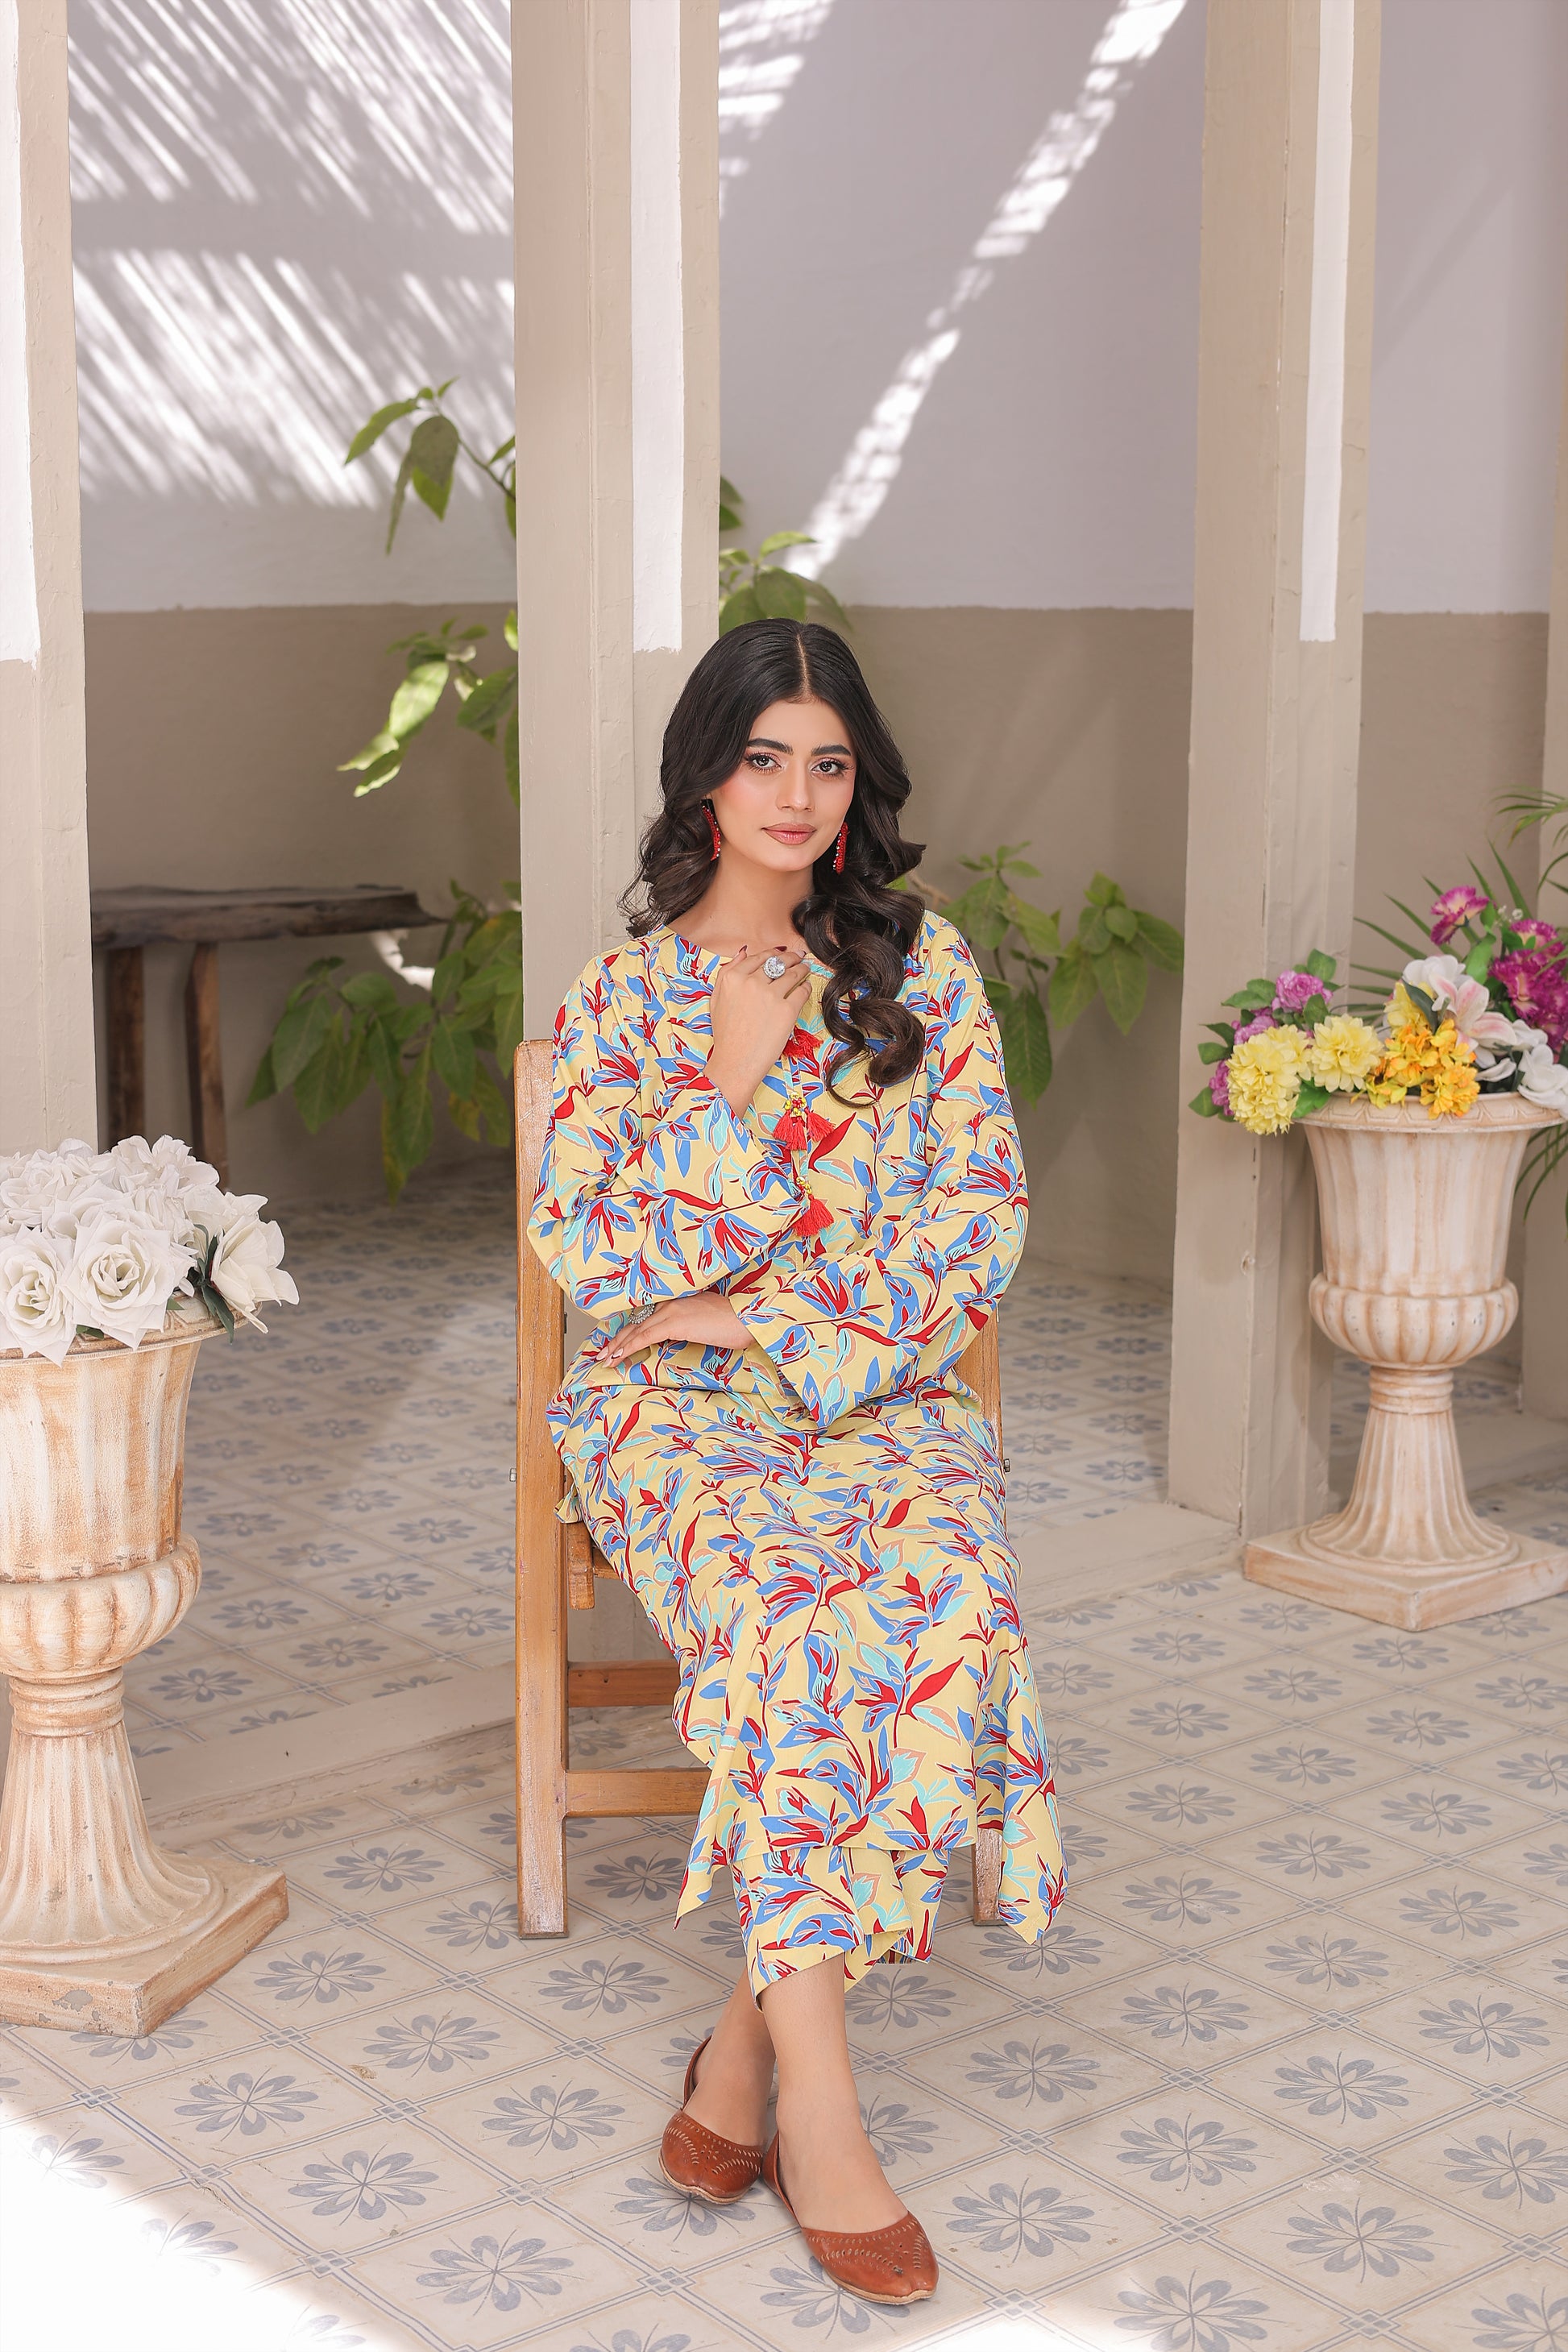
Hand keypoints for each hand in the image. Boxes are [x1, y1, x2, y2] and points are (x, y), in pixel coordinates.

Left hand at [594, 1292, 749, 1364]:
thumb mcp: (708, 1320)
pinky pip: (644, 1337)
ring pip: (636, 1330)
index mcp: (678, 1300)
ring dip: (618, 1346)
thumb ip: (692, 1323)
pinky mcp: (674, 1324)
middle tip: (604, 1351)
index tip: (618, 1341)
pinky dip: (628, 1348)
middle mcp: (671, 1303)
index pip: (647, 1316)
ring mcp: (671, 1312)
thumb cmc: (736, 1321)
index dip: (630, 1329)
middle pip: (637, 1322)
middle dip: (618, 1338)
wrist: (748, 1317)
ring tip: (606, 1358)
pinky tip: (619, 1357)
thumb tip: (686, 1332)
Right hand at [706, 944, 810, 1114]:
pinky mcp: (787, 1010)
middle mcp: (751, 982)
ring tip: (806, 969)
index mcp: (733, 978)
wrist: (736, 1061)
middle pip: (778, 962)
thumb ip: (726, 973)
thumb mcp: (716, 999)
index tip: (781, 953)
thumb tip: (743, 952)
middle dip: (791, 957)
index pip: (759, 957)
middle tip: (799, 957)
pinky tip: (806, 987)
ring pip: (793, 973)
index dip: (773, 953)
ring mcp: (770, 996)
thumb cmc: (725, 1034)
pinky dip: (806, 987)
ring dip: (802, 969)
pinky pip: (802, 991)